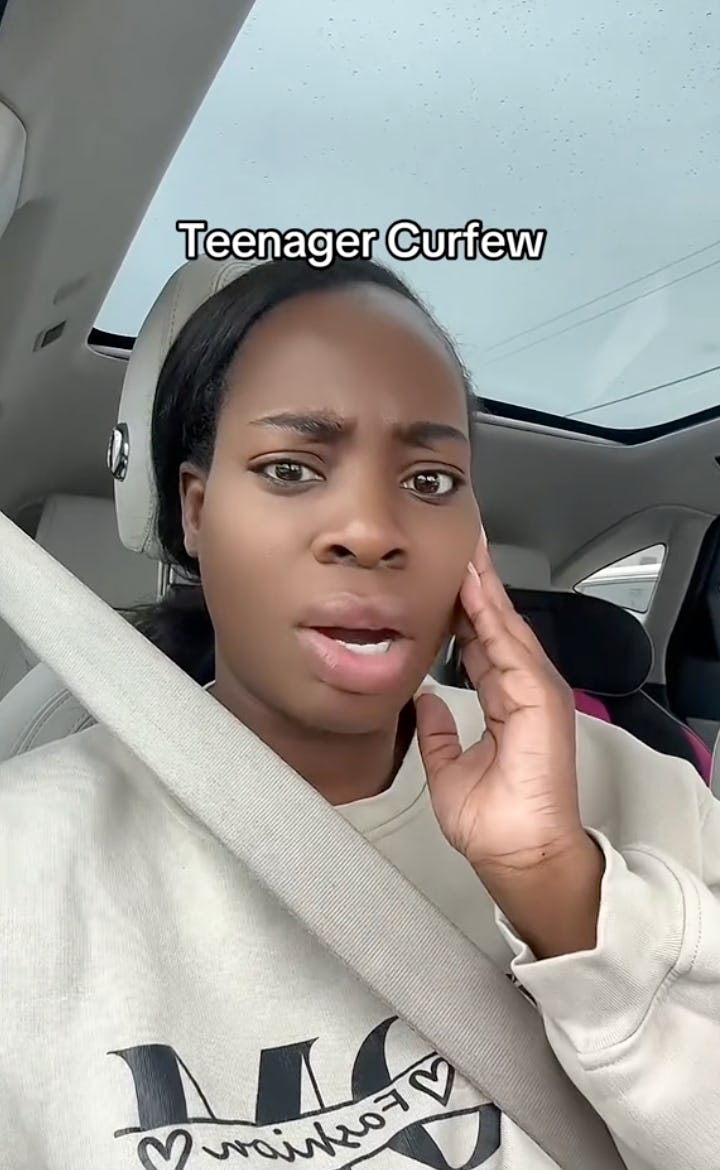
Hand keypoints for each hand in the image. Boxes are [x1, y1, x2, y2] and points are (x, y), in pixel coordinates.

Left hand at [415, 531, 603, 955]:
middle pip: (495, 624)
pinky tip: (475, 587)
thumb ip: (440, 733)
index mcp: (504, 703)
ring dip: (485, 587)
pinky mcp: (540, 699)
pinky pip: (512, 647)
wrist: (519, 855)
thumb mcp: (448, 770)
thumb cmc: (494, 822)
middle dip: (476, 583)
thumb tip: (425, 701)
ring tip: (466, 547)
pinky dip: (494, 615)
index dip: (462, 608)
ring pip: (506, 626)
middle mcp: (522, 690)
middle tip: (459, 540)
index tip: (442, 576)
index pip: (480, 642)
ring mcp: (535, 692)